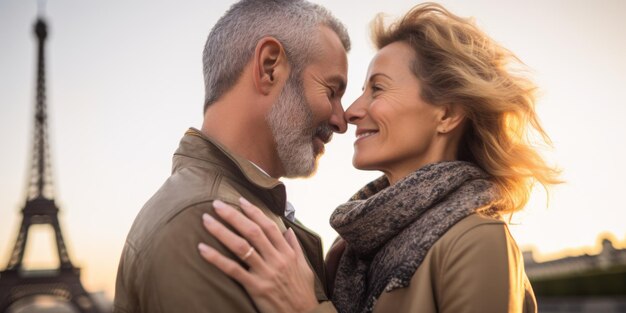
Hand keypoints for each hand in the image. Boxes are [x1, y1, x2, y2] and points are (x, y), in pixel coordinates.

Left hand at [198, 198, 317, 312]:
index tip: (239, 200)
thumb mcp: (304, 266)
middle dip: (233, 215)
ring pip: (240, 246)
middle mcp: (276, 259)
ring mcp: (265, 273)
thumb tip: (286, 229)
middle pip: (252, 231)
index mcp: (287, 252)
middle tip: (216, 203)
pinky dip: (216, 258)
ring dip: (221, 231)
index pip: (268, 226)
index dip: (253, 211)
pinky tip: (202, 249)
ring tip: (206, 220)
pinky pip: (232, 270)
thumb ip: (294, 246)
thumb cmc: (302, 292)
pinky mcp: (255, 287)